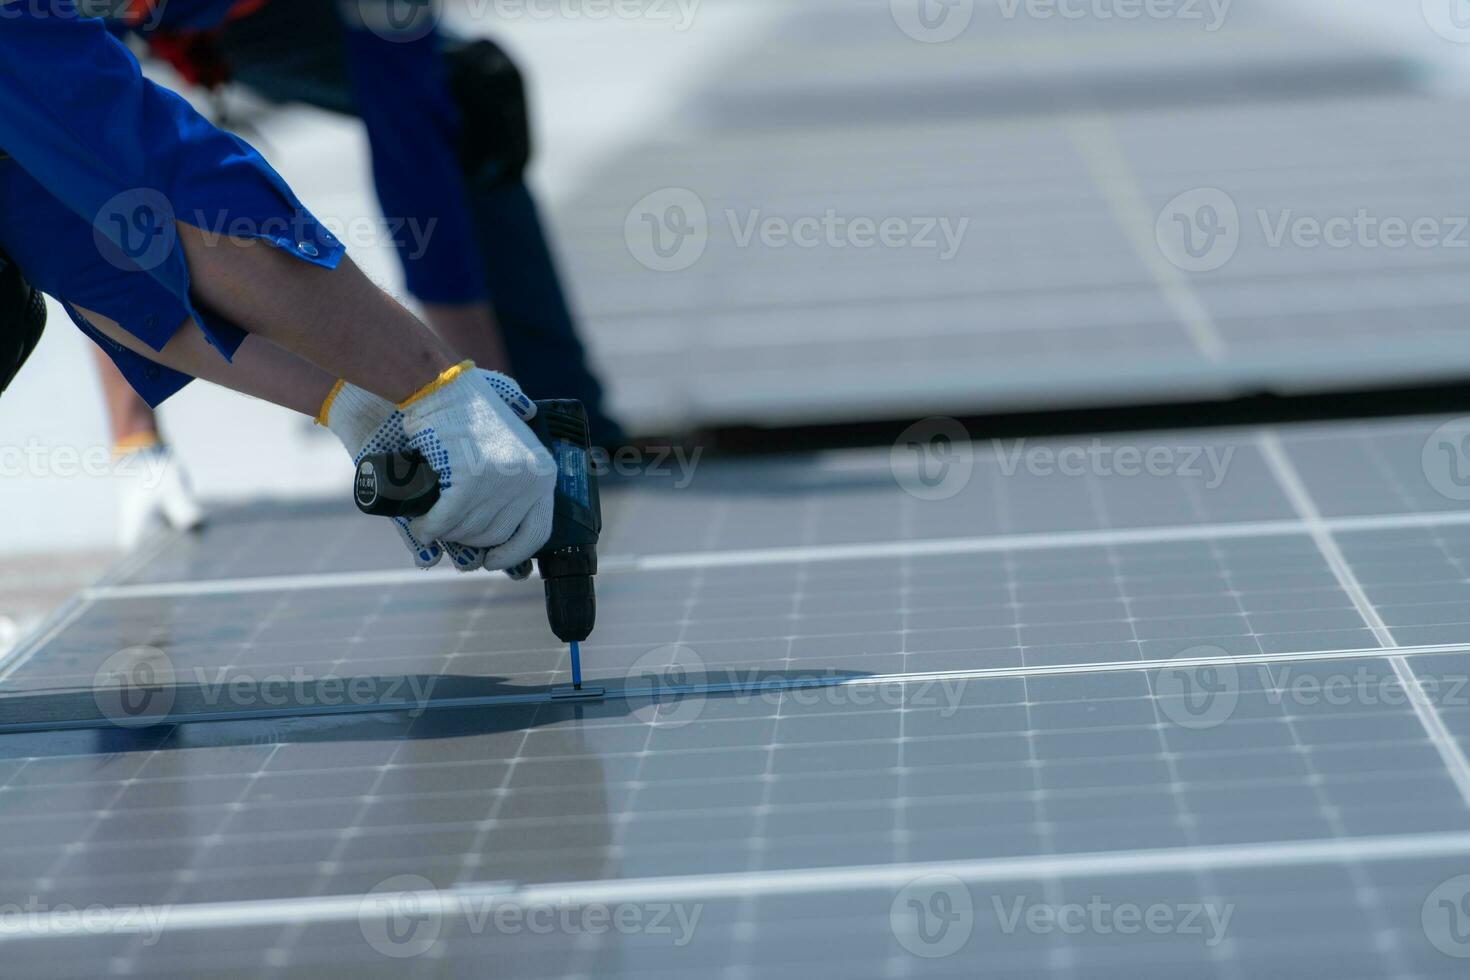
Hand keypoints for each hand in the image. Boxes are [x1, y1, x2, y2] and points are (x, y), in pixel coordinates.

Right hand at [397, 363, 554, 569]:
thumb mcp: (513, 433)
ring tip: (430, 528)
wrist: (441, 384)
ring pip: (468, 530)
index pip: (537, 532)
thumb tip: (515, 504)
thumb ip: (521, 462)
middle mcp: (529, 480)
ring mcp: (501, 481)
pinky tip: (422, 527)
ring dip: (446, 535)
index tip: (493, 561)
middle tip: (449, 535)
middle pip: (495, 534)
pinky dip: (429, 528)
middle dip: (468, 541)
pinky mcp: (469, 480)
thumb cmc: (470, 406)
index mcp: (544, 473)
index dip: (513, 553)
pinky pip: (445, 521)